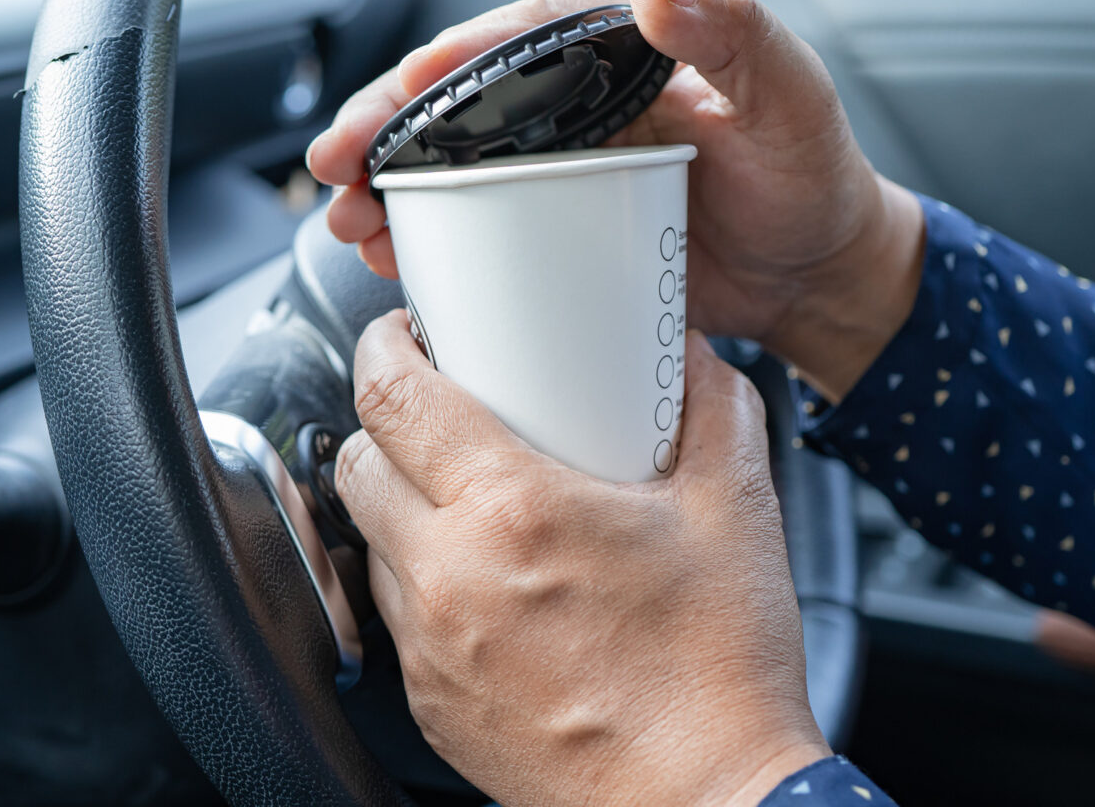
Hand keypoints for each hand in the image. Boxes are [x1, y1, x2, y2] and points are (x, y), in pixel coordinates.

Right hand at [309, 0, 924, 399]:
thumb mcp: (789, 96)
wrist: (821, 277)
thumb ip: (733, 31)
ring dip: (390, 190)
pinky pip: (480, 232)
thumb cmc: (813, 178)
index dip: (453, 60)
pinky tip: (389, 259)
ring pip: (456, 169)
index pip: (520, 41)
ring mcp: (564, 175)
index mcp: (622, 56)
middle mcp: (580, 108)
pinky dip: (429, 243)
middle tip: (337, 164)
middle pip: (464, 106)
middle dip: (390, 129)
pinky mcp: (561, 238)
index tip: (403, 87)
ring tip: (345, 220)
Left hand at [336, 313, 828, 806]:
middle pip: (358, 462)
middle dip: (385, 423)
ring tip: (470, 501)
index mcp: (513, 509)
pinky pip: (399, 615)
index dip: (382, 346)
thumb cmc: (719, 671)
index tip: (399, 335)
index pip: (392, 397)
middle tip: (436, 413)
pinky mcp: (432, 702)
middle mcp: (450, 576)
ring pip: (372, 541)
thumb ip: (716, 409)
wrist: (707, 802)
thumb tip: (692, 359)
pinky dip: (425, 581)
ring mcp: (431, 647)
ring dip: (404, 507)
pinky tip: (488, 583)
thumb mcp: (737, 511)